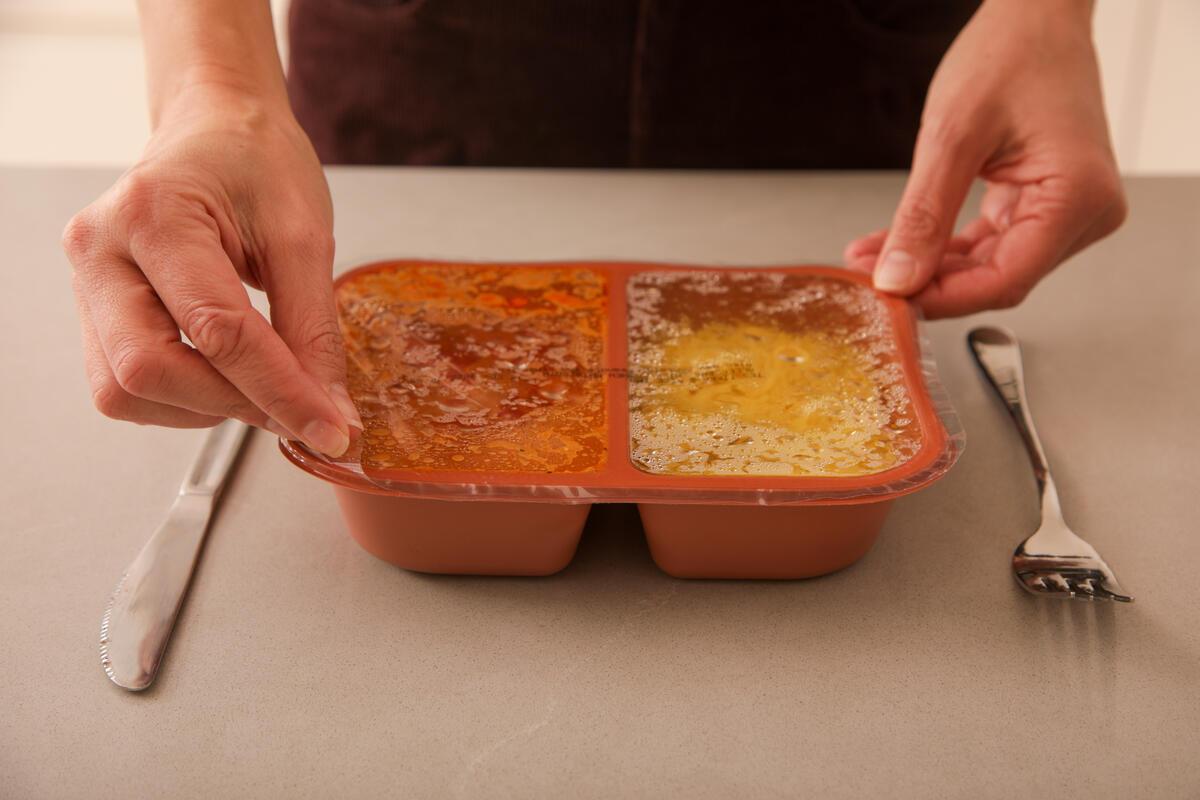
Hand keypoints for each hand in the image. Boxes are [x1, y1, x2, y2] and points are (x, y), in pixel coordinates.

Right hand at [62, 86, 359, 454]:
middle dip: (234, 404)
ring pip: (127, 391)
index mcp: (154, 213)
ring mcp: (87, 283)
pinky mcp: (95, 312)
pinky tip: (228, 374)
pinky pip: (126, 387)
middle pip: (148, 370)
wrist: (217, 129)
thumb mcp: (305, 238)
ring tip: (264, 382)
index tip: (330, 430)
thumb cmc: (256, 163)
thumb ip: (316, 332)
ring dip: (206, 408)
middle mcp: (101, 249)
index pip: (216, 330)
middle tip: (301, 410)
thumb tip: (332, 414)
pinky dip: (184, 399)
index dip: (279, 391)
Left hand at [844, 0, 1126, 318]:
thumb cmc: (1011, 52)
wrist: (1033, 16)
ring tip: (871, 261)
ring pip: (988, 265)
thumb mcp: (952, 136)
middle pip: (997, 277)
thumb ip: (924, 215)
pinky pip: (989, 241)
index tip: (892, 302)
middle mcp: (1085, 210)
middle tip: (869, 279)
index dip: (943, 298)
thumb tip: (898, 277)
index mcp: (1079, 196)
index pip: (1006, 279)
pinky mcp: (1043, 203)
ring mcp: (1066, 209)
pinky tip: (896, 247)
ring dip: (929, 266)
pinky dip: (942, 246)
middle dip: (929, 282)